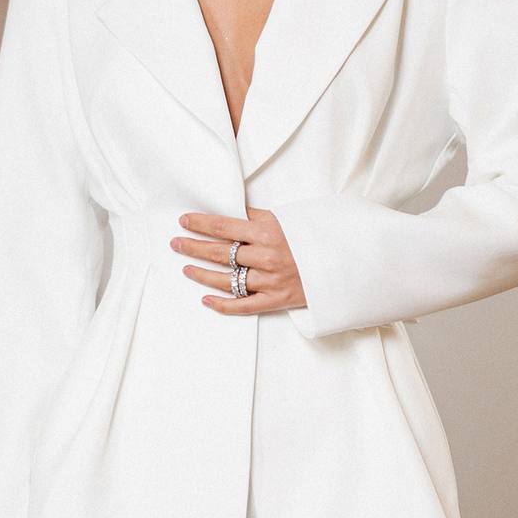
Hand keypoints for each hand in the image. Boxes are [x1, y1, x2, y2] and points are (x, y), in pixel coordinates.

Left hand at [171, 207, 305, 313]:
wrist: (342, 264)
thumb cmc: (311, 238)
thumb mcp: (286, 219)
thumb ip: (257, 217)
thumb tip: (230, 211)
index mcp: (268, 232)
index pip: (224, 226)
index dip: (200, 223)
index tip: (184, 221)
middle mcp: (266, 256)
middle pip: (219, 252)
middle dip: (193, 247)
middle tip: (176, 244)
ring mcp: (270, 280)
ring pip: (226, 280)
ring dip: (202, 274)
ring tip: (186, 269)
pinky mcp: (276, 300)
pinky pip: (243, 305)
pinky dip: (223, 304)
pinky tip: (206, 299)